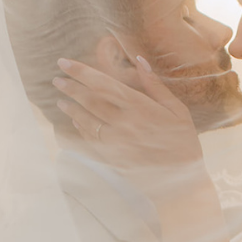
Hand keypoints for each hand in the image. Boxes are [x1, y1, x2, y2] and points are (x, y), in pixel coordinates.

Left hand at [53, 56, 204, 190]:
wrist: (183, 181)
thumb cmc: (183, 142)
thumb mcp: (177, 111)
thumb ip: (156, 86)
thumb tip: (139, 60)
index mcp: (141, 107)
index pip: (104, 84)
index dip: (81, 72)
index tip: (63, 63)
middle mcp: (126, 123)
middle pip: (90, 101)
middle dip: (71, 88)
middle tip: (57, 80)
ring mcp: (117, 142)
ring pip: (87, 120)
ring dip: (71, 109)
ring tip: (61, 101)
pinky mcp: (113, 157)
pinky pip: (91, 140)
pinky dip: (81, 129)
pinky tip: (76, 122)